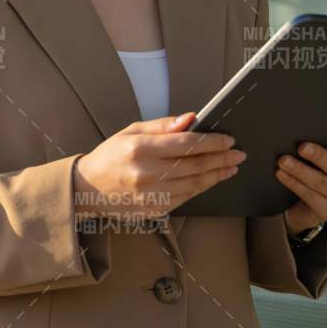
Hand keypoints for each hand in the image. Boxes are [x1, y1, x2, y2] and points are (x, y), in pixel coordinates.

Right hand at [73, 111, 245, 225]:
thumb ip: (162, 126)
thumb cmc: (110, 156)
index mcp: (139, 149)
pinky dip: (203, 187)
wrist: (88, 188)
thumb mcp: (130, 132)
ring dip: (217, 174)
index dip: (212, 142)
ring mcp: (151, 194)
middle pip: (195, 165)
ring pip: (195, 183)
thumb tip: (191, 119)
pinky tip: (212, 179)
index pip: (186, 143)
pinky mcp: (155, 209)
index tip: (228, 139)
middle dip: (222, 158)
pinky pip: (187, 197)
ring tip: (231, 167)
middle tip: (238, 153)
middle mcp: (146, 173)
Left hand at [275, 127, 326, 232]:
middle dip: (319, 156)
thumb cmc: (323, 171)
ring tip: (283, 160)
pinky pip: (310, 196)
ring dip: (300, 170)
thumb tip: (306, 130)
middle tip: (302, 147)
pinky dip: (294, 183)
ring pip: (322, 183)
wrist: (313, 204)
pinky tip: (281, 174)